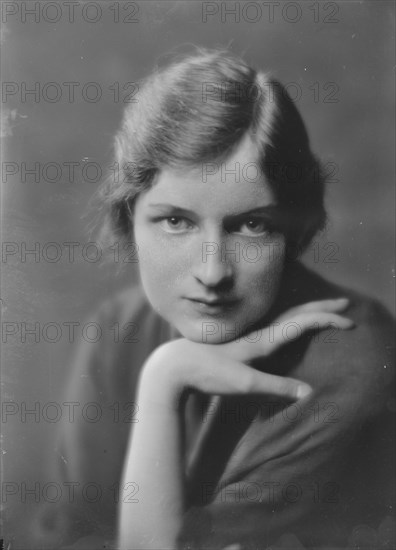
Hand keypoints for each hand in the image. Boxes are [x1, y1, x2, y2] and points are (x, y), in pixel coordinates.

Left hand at [142, 298, 353, 404]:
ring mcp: (248, 333)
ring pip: (284, 315)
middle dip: (322, 308)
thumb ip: (277, 387)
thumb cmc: (207, 373)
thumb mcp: (244, 385)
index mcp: (262, 339)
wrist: (174, 366)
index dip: (326, 319)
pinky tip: (286, 322)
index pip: (301, 323)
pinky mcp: (240, 339)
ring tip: (323, 308)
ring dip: (307, 310)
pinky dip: (290, 318)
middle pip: (296, 313)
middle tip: (344, 304)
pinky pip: (274, 323)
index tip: (348, 320)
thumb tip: (309, 391)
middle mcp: (257, 331)